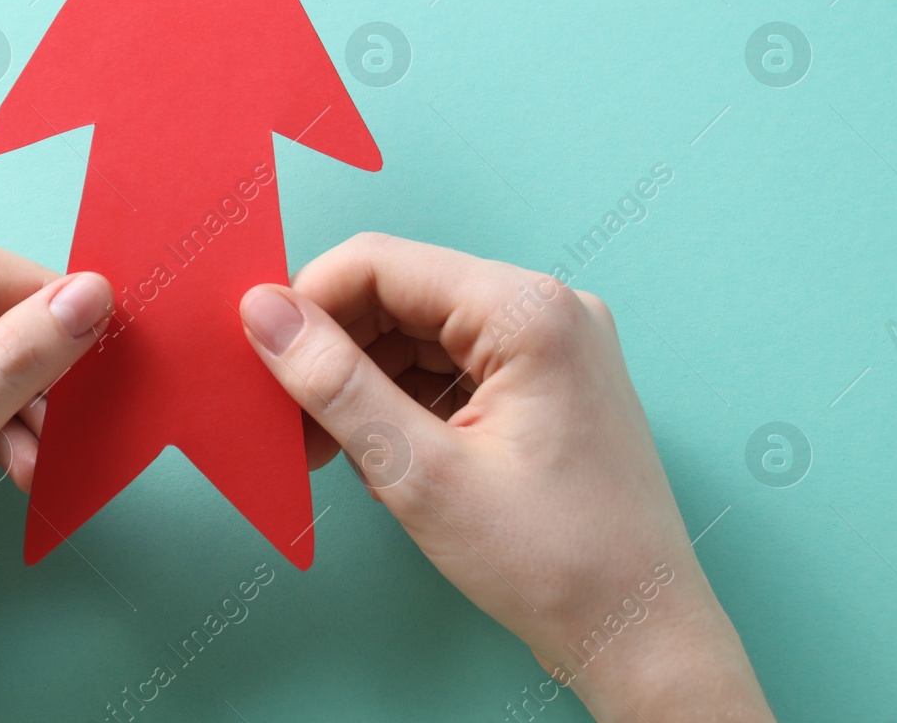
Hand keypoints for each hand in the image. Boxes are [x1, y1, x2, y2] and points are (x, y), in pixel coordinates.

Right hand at [239, 234, 772, 721]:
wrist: (639, 633)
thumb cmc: (554, 563)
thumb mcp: (420, 474)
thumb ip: (335, 383)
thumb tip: (264, 312)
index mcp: (528, 311)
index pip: (381, 264)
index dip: (307, 303)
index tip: (257, 357)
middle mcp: (547, 308)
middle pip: (400, 294)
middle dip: (333, 349)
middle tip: (285, 420)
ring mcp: (553, 344)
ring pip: (420, 331)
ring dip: (362, 380)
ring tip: (327, 449)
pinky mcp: (548, 381)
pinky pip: (452, 364)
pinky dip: (402, 400)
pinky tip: (378, 455)